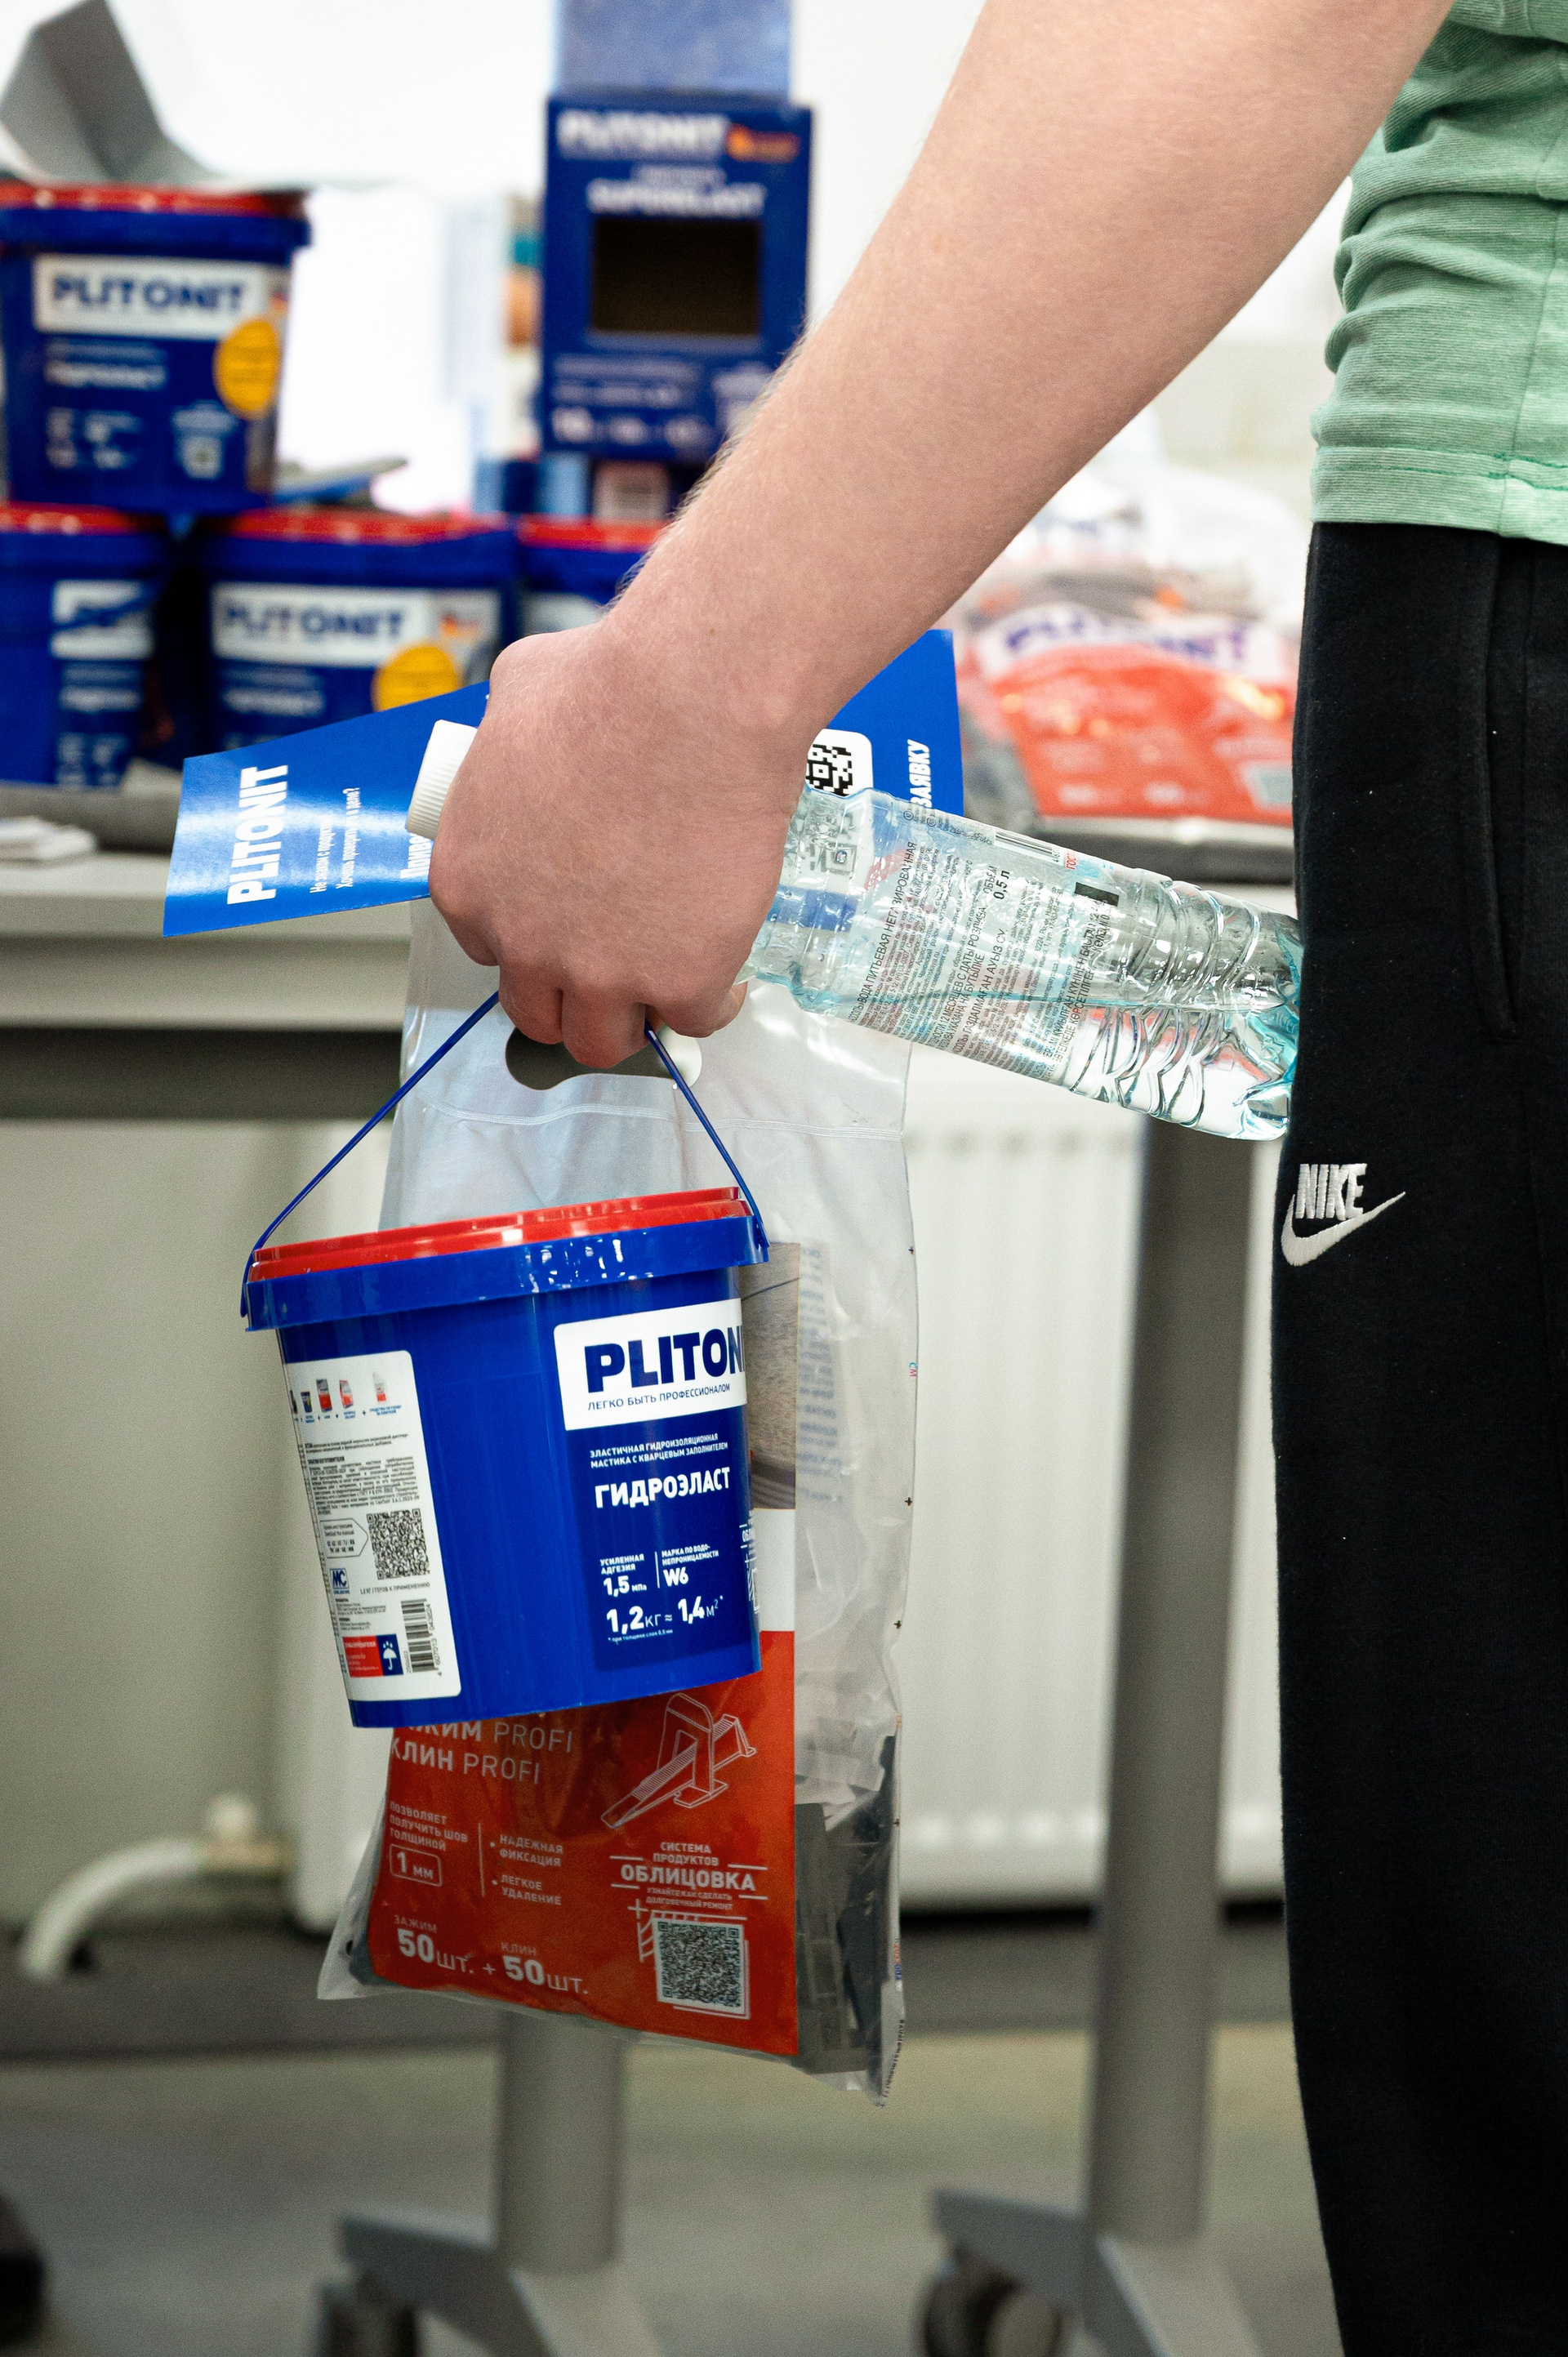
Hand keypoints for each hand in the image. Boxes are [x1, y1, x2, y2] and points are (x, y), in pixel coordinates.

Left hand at [428, 615, 810, 1068]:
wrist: (693, 701)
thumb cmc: (609, 684)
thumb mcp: (517, 694)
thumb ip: (505, 739)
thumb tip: (522, 726)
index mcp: (469, 882)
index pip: (488, 946)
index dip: (531, 936)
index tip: (563, 925)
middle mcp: (522, 940)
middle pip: (536, 1012)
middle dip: (572, 995)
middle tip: (612, 968)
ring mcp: (600, 970)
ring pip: (603, 1041)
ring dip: (631, 1017)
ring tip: (662, 987)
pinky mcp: (680, 980)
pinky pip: (692, 1019)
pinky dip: (711, 1000)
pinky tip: (725, 973)